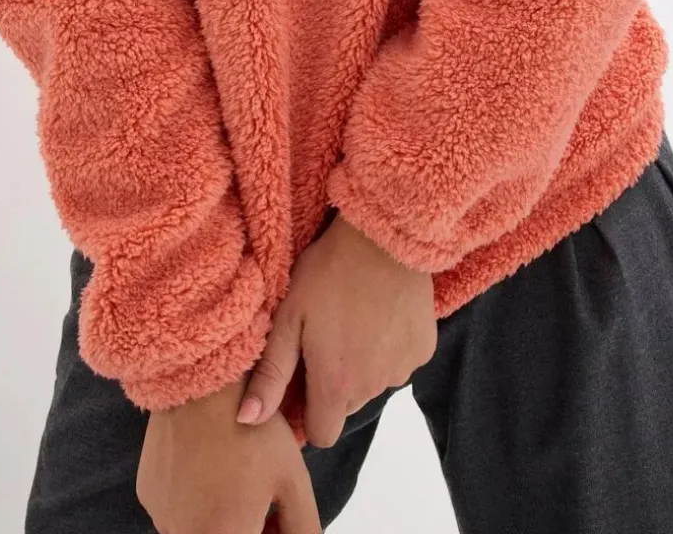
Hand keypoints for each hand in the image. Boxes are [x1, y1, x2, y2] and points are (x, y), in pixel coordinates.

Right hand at [137, 371, 320, 533]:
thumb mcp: (294, 481)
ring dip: (218, 518)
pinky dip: (194, 499)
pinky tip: (206, 465)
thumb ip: (304, 529)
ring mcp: (161, 515)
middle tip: (259, 498)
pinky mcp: (147, 494)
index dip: (269, 533)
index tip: (275, 516)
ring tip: (231, 474)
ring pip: (198, 529)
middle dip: (246, 528)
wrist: (202, 381)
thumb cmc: (253, 429)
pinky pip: (175, 511)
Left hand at [236, 212, 437, 448]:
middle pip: (346, 406)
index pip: (322, 434)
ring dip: (360, 365)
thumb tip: (247, 421)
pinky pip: (398, 361)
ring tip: (350, 321)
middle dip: (332, 384)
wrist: (385, 238)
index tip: (299, 385)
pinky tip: (377, 314)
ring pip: (373, 383)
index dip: (306, 415)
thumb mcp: (289, 318)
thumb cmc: (328, 274)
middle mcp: (374, 387)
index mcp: (337, 385)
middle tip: (321, 339)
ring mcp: (404, 369)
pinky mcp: (425, 349)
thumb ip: (270, 374)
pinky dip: (387, 348)